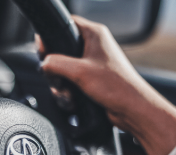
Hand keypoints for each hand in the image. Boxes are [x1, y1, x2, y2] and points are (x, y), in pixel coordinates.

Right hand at [38, 15, 175, 154]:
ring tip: (69, 94)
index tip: (44, 51)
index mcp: (94, 34)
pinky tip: (73, 101)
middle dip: (55, 70)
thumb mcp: (80, 72)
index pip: (65, 24)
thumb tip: (44, 64)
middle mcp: (93, 47)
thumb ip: (56, 63)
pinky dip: (68, 93)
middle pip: (59, 51)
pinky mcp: (90, 81)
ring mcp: (91, 65)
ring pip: (62, 71)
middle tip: (58, 79)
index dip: (51, 36)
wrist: (131, 110)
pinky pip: (70, 83)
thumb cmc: (117, 87)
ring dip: (61, 86)